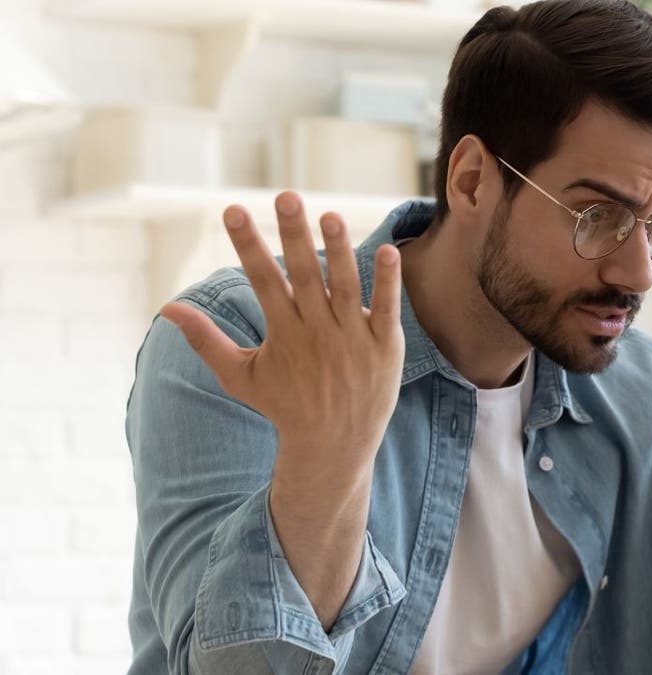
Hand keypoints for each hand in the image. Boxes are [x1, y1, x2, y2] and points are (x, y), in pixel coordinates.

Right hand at [160, 191, 404, 489]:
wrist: (333, 447)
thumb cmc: (283, 407)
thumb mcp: (239, 376)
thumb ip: (205, 340)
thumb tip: (166, 308)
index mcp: (283, 334)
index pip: (262, 280)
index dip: (247, 245)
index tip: (232, 209)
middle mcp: (317, 332)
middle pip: (303, 276)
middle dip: (293, 236)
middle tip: (286, 195)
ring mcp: (352, 338)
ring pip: (346, 287)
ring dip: (339, 251)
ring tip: (330, 215)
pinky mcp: (384, 346)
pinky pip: (387, 309)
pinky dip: (388, 282)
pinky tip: (389, 250)